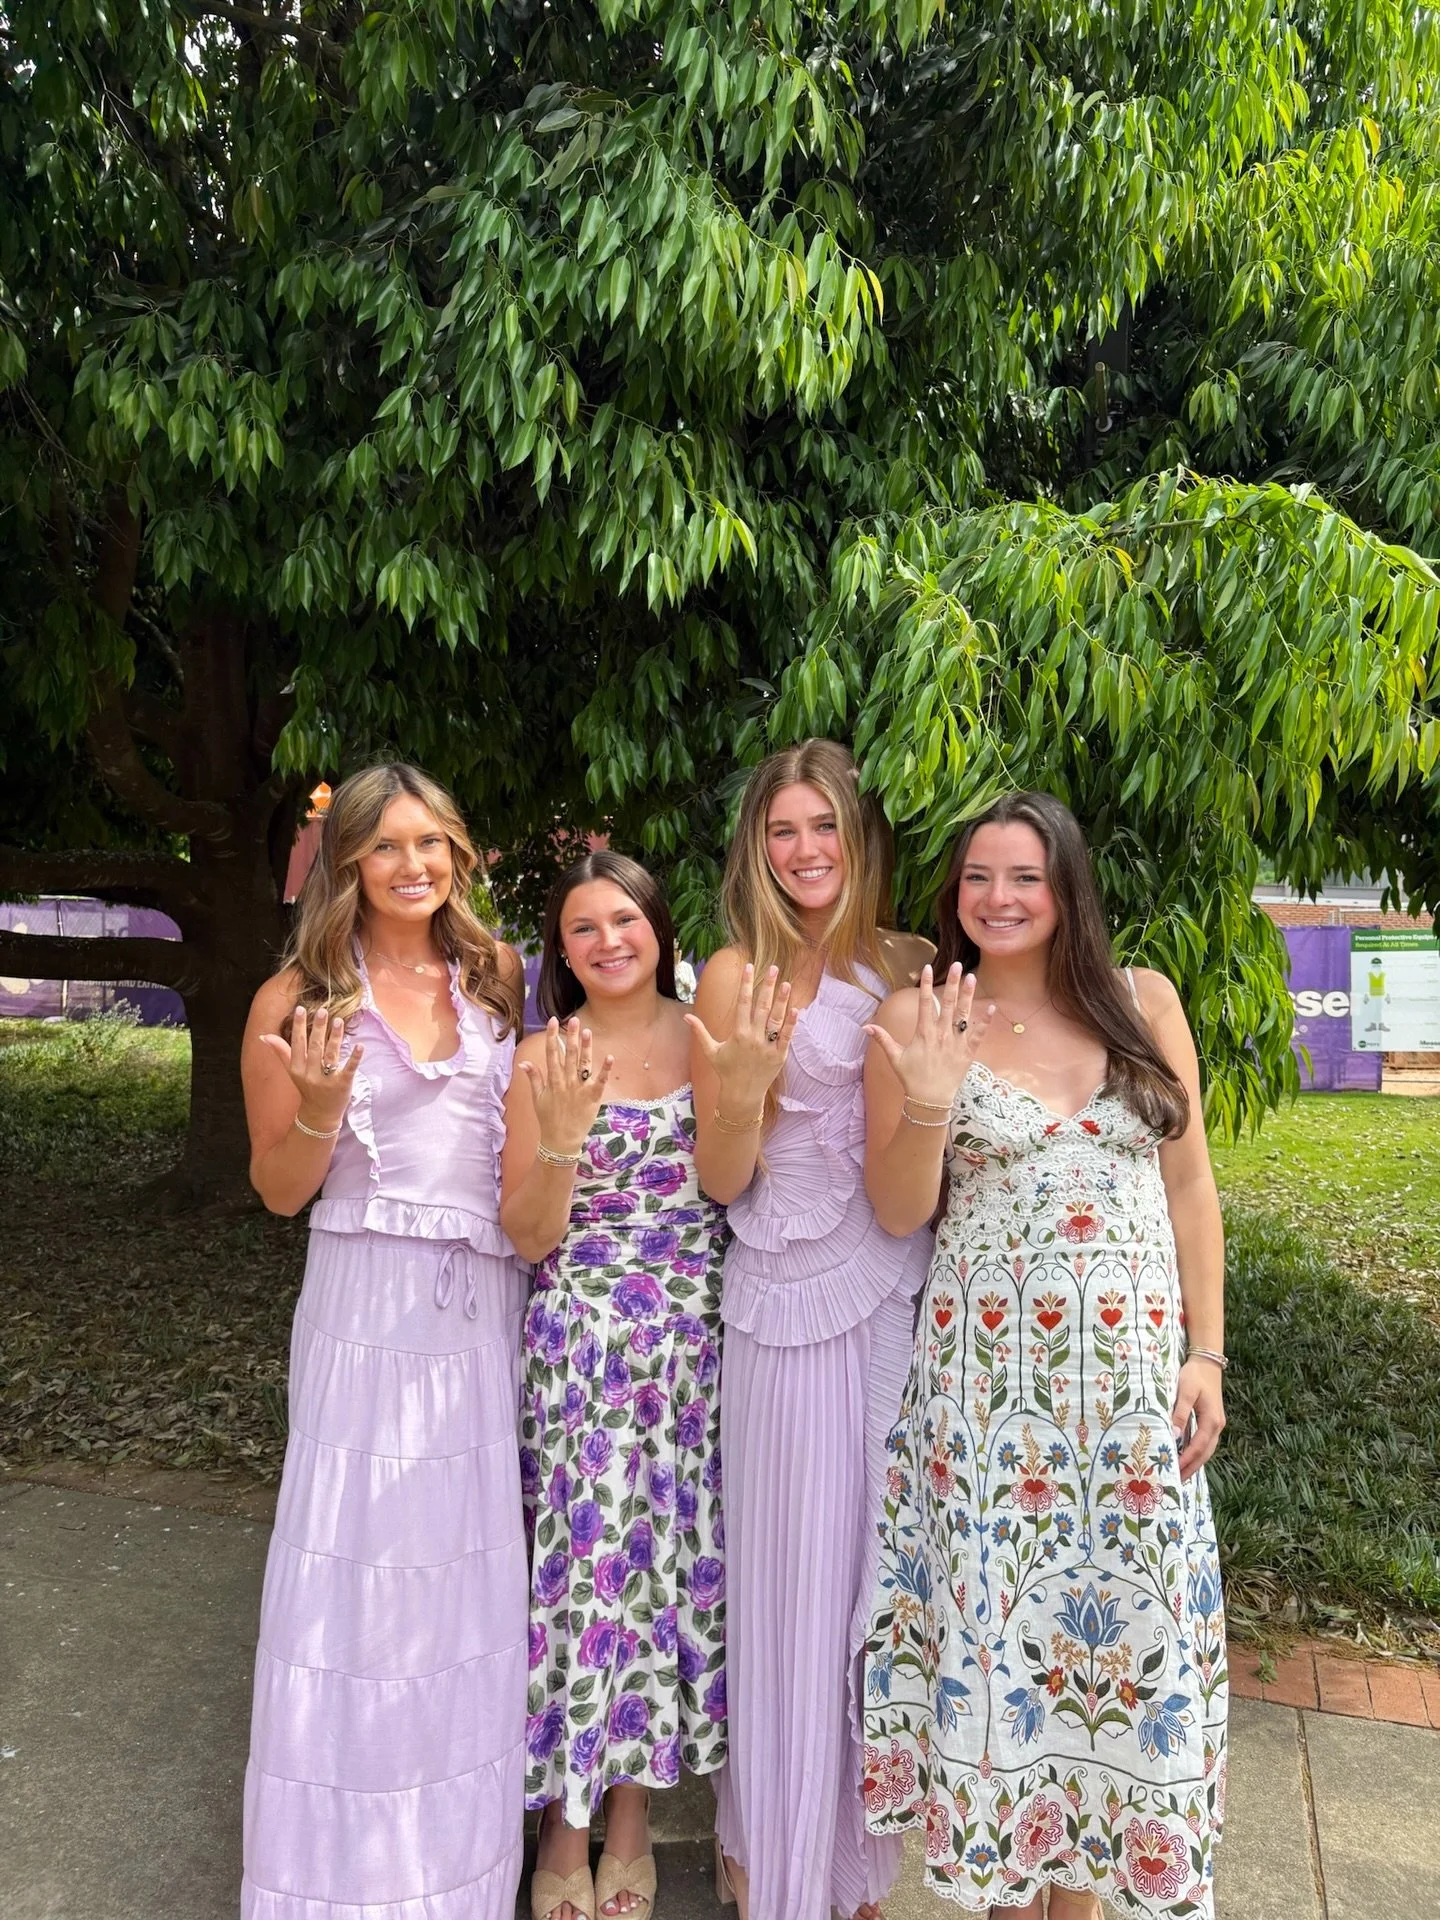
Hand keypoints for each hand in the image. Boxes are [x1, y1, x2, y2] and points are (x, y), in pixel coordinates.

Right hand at [258, 1006, 364, 1127]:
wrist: (320, 1114)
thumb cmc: (307, 1088)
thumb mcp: (292, 1071)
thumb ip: (281, 1052)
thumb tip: (264, 1036)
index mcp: (297, 1069)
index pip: (297, 1044)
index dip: (299, 1026)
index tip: (300, 1009)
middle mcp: (310, 1074)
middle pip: (315, 1047)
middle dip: (318, 1028)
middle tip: (323, 1010)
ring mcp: (327, 1080)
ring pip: (330, 1055)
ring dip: (334, 1037)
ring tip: (338, 1021)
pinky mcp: (343, 1085)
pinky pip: (349, 1069)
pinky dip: (355, 1058)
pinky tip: (360, 1046)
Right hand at [518, 1017, 613, 1155]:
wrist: (561, 1141)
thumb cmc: (548, 1119)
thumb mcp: (537, 1098)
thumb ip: (533, 1078)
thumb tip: (523, 1062)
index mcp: (553, 1080)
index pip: (552, 1053)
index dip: (552, 1036)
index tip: (552, 1021)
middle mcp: (566, 1082)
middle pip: (569, 1055)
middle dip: (571, 1036)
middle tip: (574, 1020)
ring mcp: (580, 1089)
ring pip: (584, 1064)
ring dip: (586, 1047)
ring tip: (588, 1031)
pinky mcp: (593, 1097)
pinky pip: (600, 1081)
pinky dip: (605, 1069)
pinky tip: (609, 1056)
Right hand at [685, 963, 797, 1114]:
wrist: (741, 1095)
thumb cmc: (725, 1071)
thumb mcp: (711, 1051)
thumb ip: (700, 1032)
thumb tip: (686, 1016)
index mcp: (738, 1034)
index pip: (742, 1003)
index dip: (746, 984)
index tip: (748, 967)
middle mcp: (753, 1038)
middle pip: (762, 1007)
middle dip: (767, 986)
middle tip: (773, 968)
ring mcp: (767, 1047)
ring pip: (776, 1020)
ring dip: (782, 1001)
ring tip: (786, 983)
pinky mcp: (779, 1056)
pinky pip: (786, 1037)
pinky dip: (791, 1023)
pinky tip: (795, 1008)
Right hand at [864, 964, 989, 1110]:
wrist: (930, 1100)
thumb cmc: (911, 1078)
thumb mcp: (895, 1058)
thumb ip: (882, 1039)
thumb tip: (866, 1027)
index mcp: (923, 1033)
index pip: (925, 1003)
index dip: (925, 984)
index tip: (927, 968)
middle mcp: (941, 1034)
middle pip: (947, 1003)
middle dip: (953, 983)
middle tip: (958, 966)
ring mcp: (956, 1043)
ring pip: (963, 1014)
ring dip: (968, 995)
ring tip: (973, 978)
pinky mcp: (967, 1053)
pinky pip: (978, 1035)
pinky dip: (985, 1022)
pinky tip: (992, 1008)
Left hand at [1171, 1357, 1225, 1478]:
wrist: (1207, 1362)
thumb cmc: (1194, 1375)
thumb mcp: (1185, 1391)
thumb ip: (1180, 1413)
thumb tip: (1175, 1435)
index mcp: (1212, 1420)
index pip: (1198, 1446)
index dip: (1187, 1460)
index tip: (1174, 1471)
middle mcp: (1217, 1425)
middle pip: (1205, 1453)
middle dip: (1192, 1468)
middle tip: (1177, 1482)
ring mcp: (1216, 1424)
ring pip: (1206, 1449)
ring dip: (1195, 1462)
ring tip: (1181, 1474)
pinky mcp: (1212, 1421)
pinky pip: (1205, 1442)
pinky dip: (1196, 1453)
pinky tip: (1186, 1458)